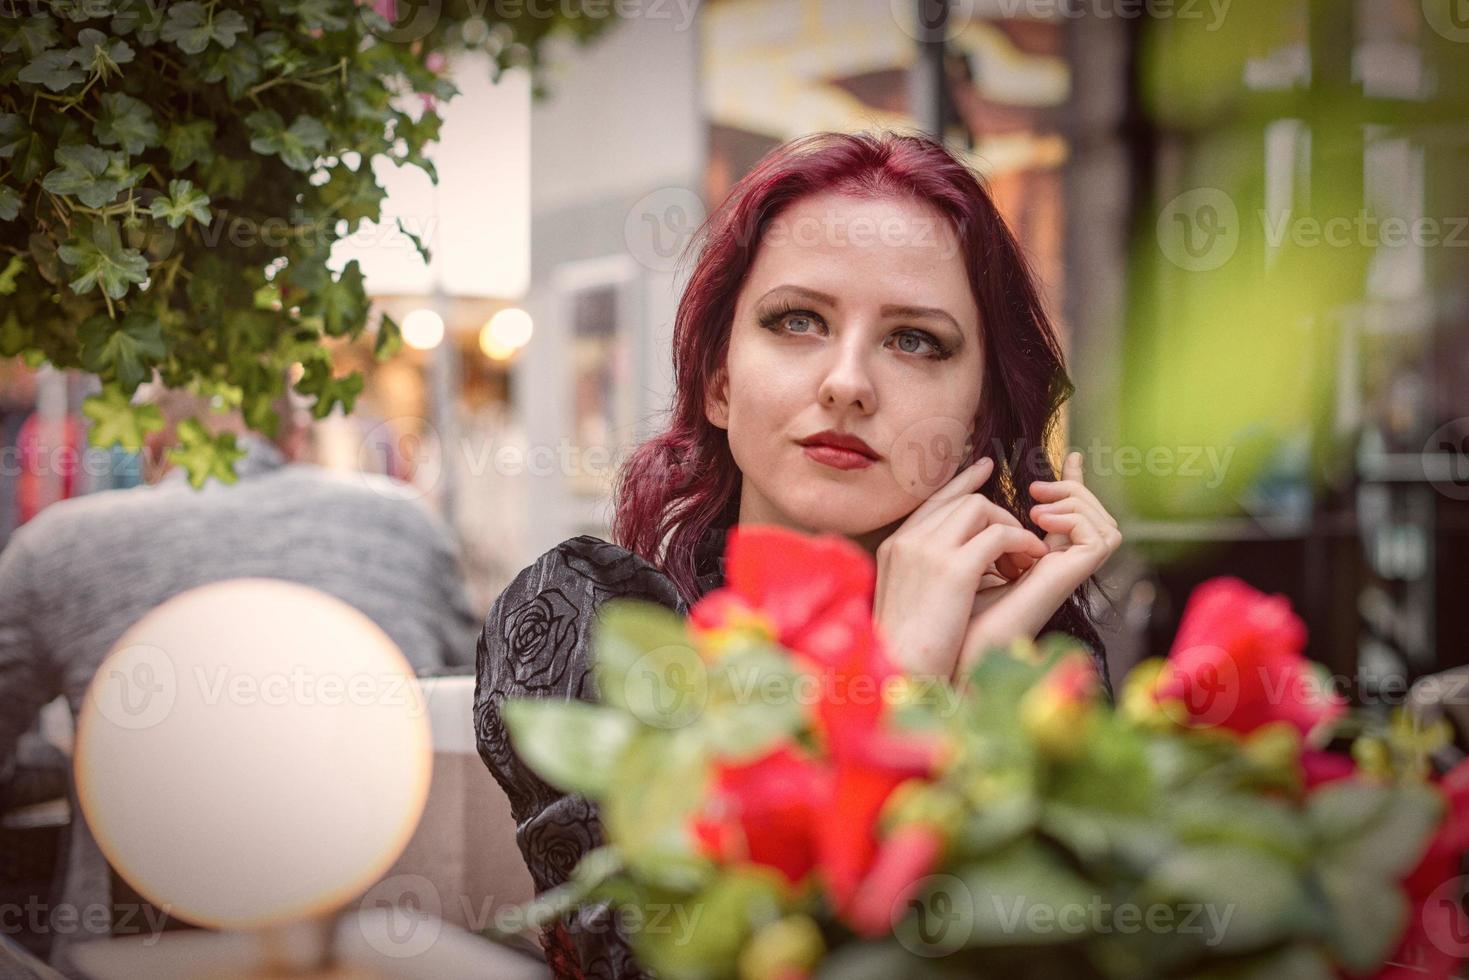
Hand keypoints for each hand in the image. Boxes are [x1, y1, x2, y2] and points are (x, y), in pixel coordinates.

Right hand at [873, 456, 1050, 676]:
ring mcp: (928, 550)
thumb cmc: (906, 651)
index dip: (962, 482)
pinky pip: (999, 535)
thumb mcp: (905, 600)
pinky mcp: (953, 568)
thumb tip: (950, 565)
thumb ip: (922, 572)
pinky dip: (1021, 543)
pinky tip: (1031, 560)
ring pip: (981, 508)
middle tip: (1020, 541)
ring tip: (1026, 556)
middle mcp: (909, 540)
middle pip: (962, 500)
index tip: (985, 469)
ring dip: (1011, 528)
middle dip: (999, 514)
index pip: (933, 500)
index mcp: (895, 547)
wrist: (898, 672)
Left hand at [956, 451, 1122, 677]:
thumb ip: (978, 520)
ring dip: (1075, 501)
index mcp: (1036, 561)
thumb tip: (978, 474)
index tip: (1070, 453)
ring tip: (1035, 507)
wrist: (948, 646)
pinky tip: (1040, 520)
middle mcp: (1057, 567)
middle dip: (1073, 489)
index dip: (1075, 485)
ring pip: (1104, 523)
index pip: (1070, 517)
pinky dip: (1074, 518)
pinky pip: (1100, 538)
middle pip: (1094, 517)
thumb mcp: (962, 547)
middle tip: (1035, 488)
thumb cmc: (947, 607)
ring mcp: (1065, 574)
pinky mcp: (1070, 578)